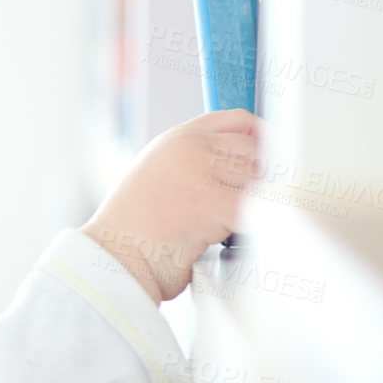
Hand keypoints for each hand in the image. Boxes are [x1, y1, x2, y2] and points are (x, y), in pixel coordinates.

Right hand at [80, 109, 259, 302]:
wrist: (112, 262)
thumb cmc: (131, 235)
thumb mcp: (158, 180)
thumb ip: (195, 165)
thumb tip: (246, 170)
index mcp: (175, 140)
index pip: (236, 120)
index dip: (260, 138)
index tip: (270, 157)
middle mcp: (188, 148)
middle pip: (253, 150)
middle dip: (257, 180)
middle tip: (244, 206)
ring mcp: (200, 171)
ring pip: (258, 180)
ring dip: (252, 206)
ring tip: (227, 227)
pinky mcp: (213, 203)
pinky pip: (256, 207)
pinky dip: (254, 226)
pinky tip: (235, 238)